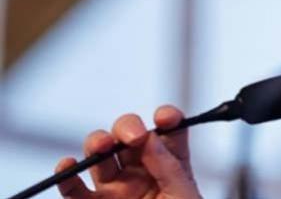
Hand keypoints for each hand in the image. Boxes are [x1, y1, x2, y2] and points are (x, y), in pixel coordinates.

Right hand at [55, 105, 201, 198]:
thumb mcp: (185, 195)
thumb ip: (169, 167)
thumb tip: (150, 138)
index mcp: (171, 164)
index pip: (169, 131)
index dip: (167, 117)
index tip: (165, 118)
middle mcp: (142, 170)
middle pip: (128, 135)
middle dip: (127, 127)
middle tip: (132, 135)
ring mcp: (117, 188)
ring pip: (100, 155)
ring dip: (98, 143)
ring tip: (103, 147)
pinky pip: (75, 189)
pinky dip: (67, 175)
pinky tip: (68, 165)